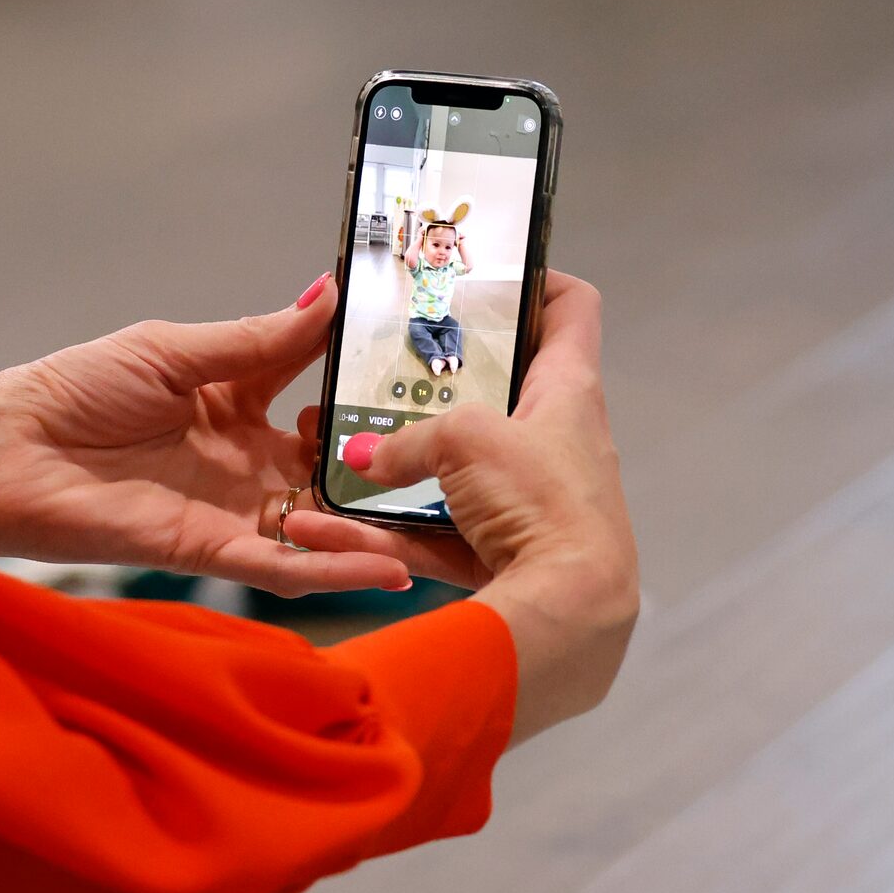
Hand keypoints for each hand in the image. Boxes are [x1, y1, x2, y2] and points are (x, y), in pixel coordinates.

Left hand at [0, 278, 411, 595]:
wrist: (4, 454)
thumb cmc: (71, 392)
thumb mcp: (173, 351)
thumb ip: (256, 339)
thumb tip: (324, 297)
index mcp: (237, 401)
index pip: (317, 386)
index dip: (362, 378)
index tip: (417, 357)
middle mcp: (246, 458)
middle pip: (332, 463)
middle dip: (386, 460)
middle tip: (450, 448)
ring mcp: (235, 506)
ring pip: (322, 521)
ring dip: (374, 524)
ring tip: (439, 521)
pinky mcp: (214, 549)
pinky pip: (287, 564)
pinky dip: (336, 569)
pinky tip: (388, 567)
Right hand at [285, 273, 638, 738]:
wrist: (571, 617)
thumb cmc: (541, 501)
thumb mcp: (466, 441)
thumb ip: (408, 440)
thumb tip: (361, 459)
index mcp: (569, 390)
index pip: (571, 309)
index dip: (535, 279)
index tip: (484, 275)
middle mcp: (558, 442)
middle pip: (496, 392)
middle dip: (432, 385)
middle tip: (378, 371)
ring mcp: (530, 503)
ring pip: (452, 474)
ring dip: (392, 471)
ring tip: (329, 458)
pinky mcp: (504, 557)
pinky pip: (434, 537)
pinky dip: (383, 535)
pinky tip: (321, 530)